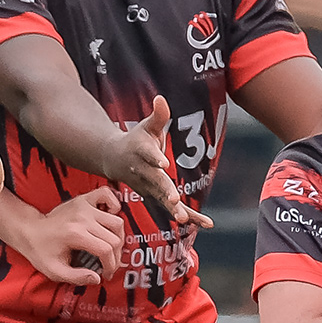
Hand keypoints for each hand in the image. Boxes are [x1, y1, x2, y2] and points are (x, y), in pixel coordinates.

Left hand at [16, 188, 124, 285]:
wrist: (29, 230)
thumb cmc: (40, 250)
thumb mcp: (54, 271)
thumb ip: (76, 277)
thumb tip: (97, 278)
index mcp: (75, 234)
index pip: (106, 250)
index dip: (110, 266)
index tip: (105, 273)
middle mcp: (82, 218)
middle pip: (114, 238)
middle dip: (115, 256)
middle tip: (108, 264)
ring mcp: (84, 206)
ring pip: (117, 222)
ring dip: (118, 237)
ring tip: (110, 247)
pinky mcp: (84, 200)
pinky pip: (107, 196)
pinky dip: (115, 205)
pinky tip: (111, 217)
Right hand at [104, 96, 209, 229]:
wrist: (114, 159)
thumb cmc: (136, 141)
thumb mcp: (147, 127)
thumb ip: (158, 116)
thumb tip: (161, 98)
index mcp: (141, 152)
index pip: (149, 155)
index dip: (156, 158)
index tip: (163, 163)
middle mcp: (144, 172)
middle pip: (156, 182)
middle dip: (165, 192)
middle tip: (174, 200)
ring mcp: (149, 187)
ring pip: (163, 200)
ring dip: (175, 211)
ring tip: (185, 220)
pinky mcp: (156, 198)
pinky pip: (173, 209)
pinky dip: (189, 217)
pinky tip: (206, 224)